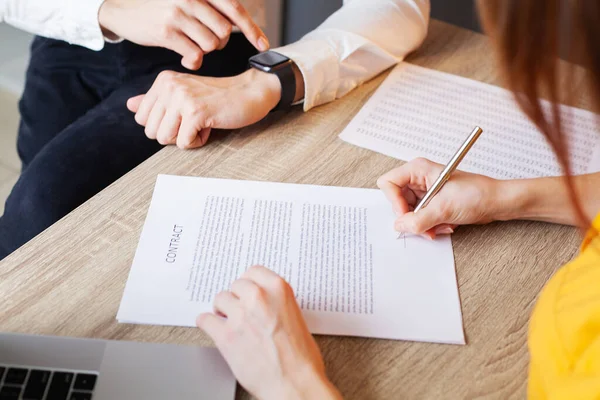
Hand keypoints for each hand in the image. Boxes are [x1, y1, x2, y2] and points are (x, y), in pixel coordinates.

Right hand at [98, 0, 268, 69]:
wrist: (123, 10)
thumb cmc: (161, 8)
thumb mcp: (186, 1)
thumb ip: (210, 9)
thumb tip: (240, 24)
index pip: (234, 9)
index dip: (252, 29)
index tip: (264, 46)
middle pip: (224, 32)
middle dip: (220, 42)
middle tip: (205, 41)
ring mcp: (178, 14)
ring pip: (211, 45)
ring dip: (205, 51)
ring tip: (192, 46)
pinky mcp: (166, 32)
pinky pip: (194, 56)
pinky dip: (193, 61)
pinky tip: (184, 57)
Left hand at [127, 68, 280, 148]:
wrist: (251, 91)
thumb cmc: (219, 97)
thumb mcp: (184, 95)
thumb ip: (156, 100)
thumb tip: (129, 105)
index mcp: (163, 81)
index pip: (142, 118)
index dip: (164, 125)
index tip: (184, 114)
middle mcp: (169, 86)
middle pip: (151, 131)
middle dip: (173, 134)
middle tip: (194, 120)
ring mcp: (182, 98)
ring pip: (164, 138)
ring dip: (185, 138)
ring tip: (201, 122)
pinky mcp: (196, 112)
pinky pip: (184, 143)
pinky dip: (199, 141)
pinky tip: (210, 125)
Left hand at [197, 266, 341, 399]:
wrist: (294, 384)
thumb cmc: (301, 358)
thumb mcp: (296, 317)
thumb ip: (277, 303)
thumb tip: (264, 303)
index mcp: (278, 289)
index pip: (253, 271)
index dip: (249, 283)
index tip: (247, 290)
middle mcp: (258, 298)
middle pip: (235, 285)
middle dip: (237, 297)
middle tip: (239, 309)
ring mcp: (240, 315)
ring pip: (219, 299)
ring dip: (223, 310)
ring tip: (228, 320)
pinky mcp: (225, 336)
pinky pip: (205, 320)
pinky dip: (207, 324)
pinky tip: (213, 328)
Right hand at [377, 158, 500, 238]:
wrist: (496, 202)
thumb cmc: (476, 194)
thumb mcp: (444, 209)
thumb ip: (418, 220)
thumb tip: (400, 226)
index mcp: (418, 169)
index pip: (388, 183)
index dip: (393, 201)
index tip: (406, 215)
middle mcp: (418, 178)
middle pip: (396, 201)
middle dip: (411, 217)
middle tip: (425, 226)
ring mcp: (424, 191)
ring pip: (408, 213)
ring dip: (423, 224)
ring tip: (440, 225)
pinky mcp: (431, 202)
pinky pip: (420, 218)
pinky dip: (430, 226)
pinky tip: (445, 224)